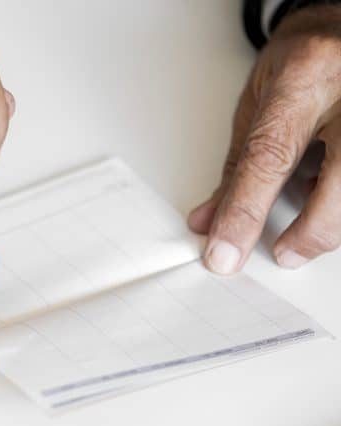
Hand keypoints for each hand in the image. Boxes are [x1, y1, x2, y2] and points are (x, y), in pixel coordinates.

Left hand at [188, 6, 340, 272]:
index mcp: (305, 77)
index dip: (245, 213)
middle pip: (340, 183)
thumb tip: (210, 222)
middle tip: (286, 252)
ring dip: (332, 211)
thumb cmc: (303, 60)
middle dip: (313, 231)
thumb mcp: (256, 103)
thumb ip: (237, 166)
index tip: (225, 252)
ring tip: (312, 197)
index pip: (270, 157)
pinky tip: (329, 182)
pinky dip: (340, 197)